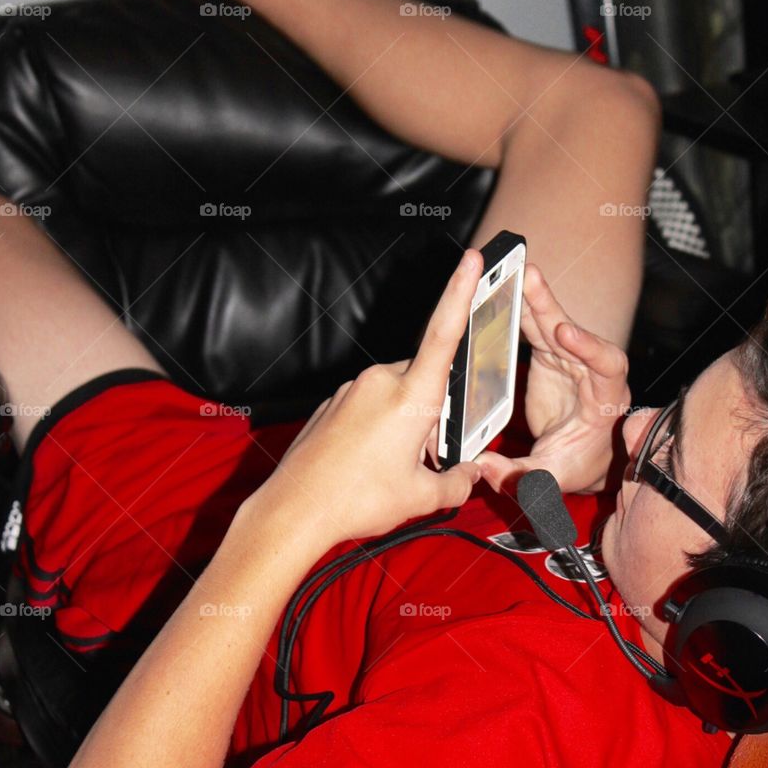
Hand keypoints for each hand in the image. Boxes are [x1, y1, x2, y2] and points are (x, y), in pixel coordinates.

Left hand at [249, 251, 485, 552]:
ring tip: (392, 469)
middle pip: (424, 382)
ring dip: (405, 424)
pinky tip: (369, 464)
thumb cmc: (358, 499)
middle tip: (427, 458)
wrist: (295, 508)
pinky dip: (379, 429)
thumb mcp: (422, 497)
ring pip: (397, 397)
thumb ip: (458, 481)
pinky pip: (369, 407)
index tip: (471, 260)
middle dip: (434, 414)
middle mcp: (381, 383)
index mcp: (411, 397)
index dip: (461, 294)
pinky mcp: (333, 403)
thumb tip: (472, 474)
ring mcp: (352, 390)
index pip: (444, 334)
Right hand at [475, 264, 629, 494]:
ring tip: (515, 271)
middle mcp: (592, 372)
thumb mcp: (552, 478)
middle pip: (575, 334)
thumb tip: (482, 467)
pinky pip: (537, 328)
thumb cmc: (577, 466)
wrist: (585, 458)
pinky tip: (506, 287)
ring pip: (554, 323)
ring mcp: (571, 360)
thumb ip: (522, 477)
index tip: (564, 333)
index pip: (607, 366)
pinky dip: (522, 308)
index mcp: (605, 400)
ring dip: (535, 299)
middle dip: (552, 308)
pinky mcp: (552, 355)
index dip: (588, 347)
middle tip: (530, 280)